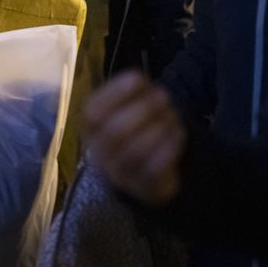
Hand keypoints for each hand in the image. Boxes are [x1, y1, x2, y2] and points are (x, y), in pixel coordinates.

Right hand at [86, 70, 185, 205]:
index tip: (138, 78)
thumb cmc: (134, 130)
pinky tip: (178, 133)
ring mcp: (120, 174)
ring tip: (172, 115)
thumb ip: (128, 93)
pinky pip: (154, 169)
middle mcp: (99, 153)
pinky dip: (169, 147)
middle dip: (143, 109)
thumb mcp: (125, 108)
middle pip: (114, 132)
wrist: (144, 173)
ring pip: (136, 151)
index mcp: (90, 130)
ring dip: (160, 127)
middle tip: (164, 96)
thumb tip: (137, 80)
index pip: (93, 112)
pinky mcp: (143, 188)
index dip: (115, 93)